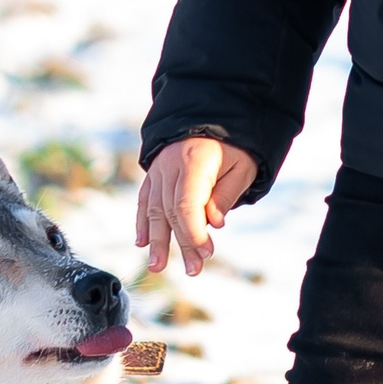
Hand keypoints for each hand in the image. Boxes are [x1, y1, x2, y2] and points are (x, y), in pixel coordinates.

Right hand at [136, 138, 257, 275]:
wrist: (211, 114)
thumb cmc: (232, 145)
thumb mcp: (241, 166)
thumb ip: (226, 195)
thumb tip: (214, 223)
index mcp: (194, 162)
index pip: (187, 204)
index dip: (194, 232)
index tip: (206, 252)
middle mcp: (170, 166)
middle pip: (171, 212)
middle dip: (181, 243)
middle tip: (193, 269)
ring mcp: (158, 170)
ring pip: (154, 209)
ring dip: (156, 240)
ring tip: (158, 265)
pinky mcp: (153, 174)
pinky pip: (145, 200)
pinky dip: (143, 222)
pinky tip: (141, 242)